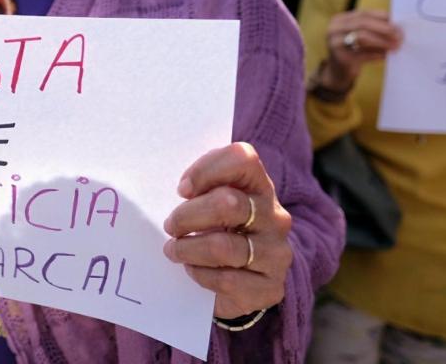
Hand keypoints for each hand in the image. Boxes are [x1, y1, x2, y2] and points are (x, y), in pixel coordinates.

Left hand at [163, 143, 291, 318]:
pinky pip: (227, 279)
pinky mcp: (270, 286)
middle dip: (188, 215)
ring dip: (188, 249)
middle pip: (227, 203)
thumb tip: (174, 188)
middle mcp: (274, 215)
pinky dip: (201, 275)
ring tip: (173, 250)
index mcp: (258, 185)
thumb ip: (198, 189)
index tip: (182, 190)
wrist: (245, 280)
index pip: (243, 158)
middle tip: (170, 226)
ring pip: (223, 246)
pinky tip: (193, 270)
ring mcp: (275, 251)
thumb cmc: (218, 231)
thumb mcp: (211, 203)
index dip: (206, 170)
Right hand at [322, 9, 402, 90]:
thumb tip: (397, 27)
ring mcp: (335, 43)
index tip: (398, 25)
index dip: (382, 18)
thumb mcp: (360, 36)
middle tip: (399, 36)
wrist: (339, 71)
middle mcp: (334, 29)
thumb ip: (374, 29)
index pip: (364, 14)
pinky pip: (363, 54)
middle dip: (384, 29)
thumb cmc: (354, 51)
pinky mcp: (341, 57)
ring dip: (382, 41)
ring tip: (395, 46)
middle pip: (363, 23)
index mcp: (340, 20)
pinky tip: (385, 56)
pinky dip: (377, 54)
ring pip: (362, 37)